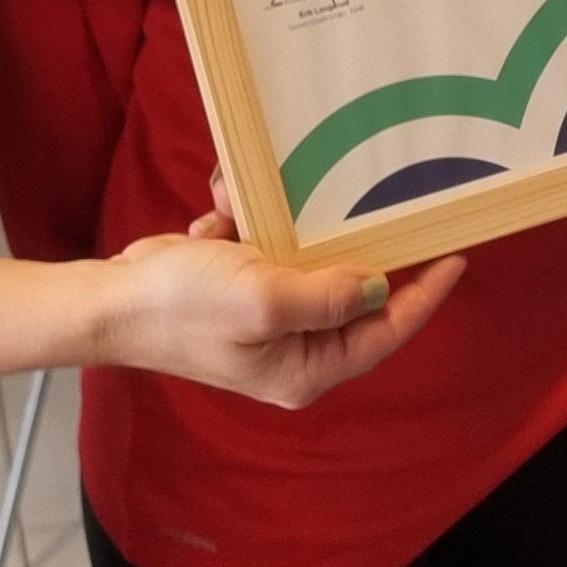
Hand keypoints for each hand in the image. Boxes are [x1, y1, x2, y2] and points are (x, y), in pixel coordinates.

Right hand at [101, 232, 466, 408]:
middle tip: (375, 199)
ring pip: (304, 259)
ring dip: (280, 224)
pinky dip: (246, 223)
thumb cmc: (182, 307)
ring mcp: (266, 319)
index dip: (423, 296)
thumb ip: (325, 296)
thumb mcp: (261, 299)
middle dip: (343, 242)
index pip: (383, 333)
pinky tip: (220, 217)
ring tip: (249, 207)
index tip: (456, 256)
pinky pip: (266, 247)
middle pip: (349, 294)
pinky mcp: (241, 290)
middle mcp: (292, 348)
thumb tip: (376, 286)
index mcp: (305, 368)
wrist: (110, 299)